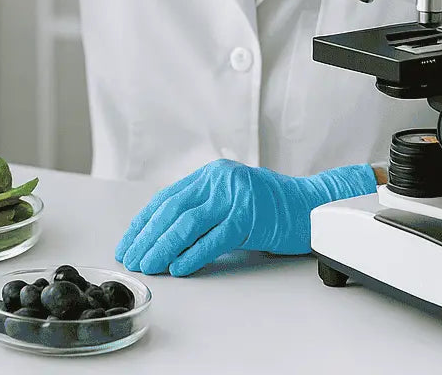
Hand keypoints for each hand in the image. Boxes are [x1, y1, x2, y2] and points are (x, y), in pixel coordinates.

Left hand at [114, 159, 377, 276]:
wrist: (313, 208)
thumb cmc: (273, 209)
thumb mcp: (232, 199)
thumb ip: (203, 208)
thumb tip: (163, 236)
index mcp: (212, 174)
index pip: (167, 198)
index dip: (143, 222)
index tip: (128, 243)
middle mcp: (220, 179)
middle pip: (173, 210)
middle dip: (147, 237)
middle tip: (132, 259)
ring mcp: (236, 196)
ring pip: (188, 224)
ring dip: (163, 248)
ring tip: (148, 265)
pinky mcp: (250, 216)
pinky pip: (214, 238)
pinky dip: (193, 255)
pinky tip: (178, 267)